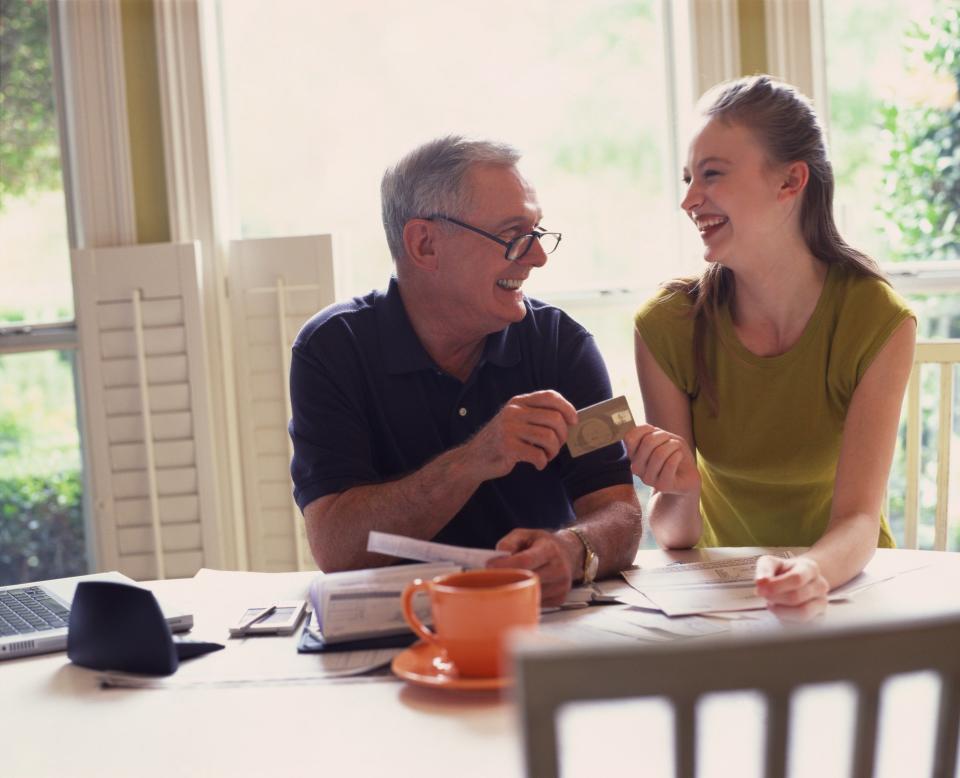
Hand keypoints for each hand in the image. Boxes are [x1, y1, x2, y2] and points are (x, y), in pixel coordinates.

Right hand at [463, 391, 577, 480]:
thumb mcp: (515, 419)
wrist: (474, 458)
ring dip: (553, 451)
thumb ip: (536, 415)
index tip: (574, 421)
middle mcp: (513, 412)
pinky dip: (542, 462)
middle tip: (556, 446)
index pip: (550, 396)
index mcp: (518, 402)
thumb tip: (569, 420)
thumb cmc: (502, 440)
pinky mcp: (508, 448)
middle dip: (562, 436)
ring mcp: (509, 429)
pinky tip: (538, 464)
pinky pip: (538, 455)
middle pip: (554, 418)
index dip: (567, 407)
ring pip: (548, 437)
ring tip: (547, 456)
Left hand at [487, 528, 574, 606]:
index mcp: (550, 549)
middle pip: (527, 579)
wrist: (569, 553)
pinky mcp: (559, 598)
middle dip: (508, 578)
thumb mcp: (526, 534)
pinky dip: (527, 595)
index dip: (505, 565)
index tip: (489, 566)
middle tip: (494, 576)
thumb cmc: (544, 544)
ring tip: (510, 579)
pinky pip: (536, 601)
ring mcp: (561, 586)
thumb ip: (509, 542)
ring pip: (530, 593)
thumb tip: (498, 557)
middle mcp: (559, 568)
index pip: (525, 561)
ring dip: (516, 588)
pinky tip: (525, 586)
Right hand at [623, 424, 699, 494]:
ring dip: (673, 446)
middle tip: (672, 441)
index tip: (657, 433)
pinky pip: (670, 464)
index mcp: (633, 455)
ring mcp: (647, 479)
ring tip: (677, 449)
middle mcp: (636, 468)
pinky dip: (678, 455)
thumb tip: (650, 430)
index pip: (629, 438)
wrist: (687, 477)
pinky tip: (679, 456)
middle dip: (664, 436)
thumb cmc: (673, 453)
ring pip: (660, 453)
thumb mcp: (662, 438)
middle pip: (648, 442)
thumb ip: (652, 433)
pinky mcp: (662, 486)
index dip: (646, 429)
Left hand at [754, 555, 828, 621]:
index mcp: (810, 568)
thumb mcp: (771, 563)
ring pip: (802, 612)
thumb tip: (761, 582)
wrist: (797, 580)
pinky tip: (780, 611)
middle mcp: (820, 585)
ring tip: (771, 604)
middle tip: (763, 596)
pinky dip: (788, 619)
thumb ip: (764, 569)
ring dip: (781, 611)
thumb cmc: (782, 571)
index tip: (760, 588)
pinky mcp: (820, 617)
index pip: (796, 579)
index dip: (777, 586)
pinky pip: (804, 624)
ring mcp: (822, 602)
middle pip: (797, 597)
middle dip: (775, 598)